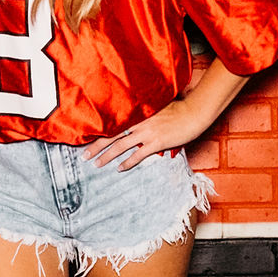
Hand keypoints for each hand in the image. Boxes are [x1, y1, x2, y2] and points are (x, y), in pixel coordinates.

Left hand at [80, 102, 212, 171]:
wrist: (194, 113)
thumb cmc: (178, 109)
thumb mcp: (157, 107)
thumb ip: (144, 114)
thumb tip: (134, 120)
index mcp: (137, 113)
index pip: (113, 122)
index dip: (99, 131)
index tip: (86, 137)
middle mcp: (138, 122)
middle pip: (111, 134)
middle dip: (96, 146)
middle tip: (84, 156)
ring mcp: (147, 132)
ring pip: (121, 145)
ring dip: (107, 156)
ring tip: (96, 164)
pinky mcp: (157, 142)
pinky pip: (138, 154)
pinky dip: (128, 162)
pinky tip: (119, 169)